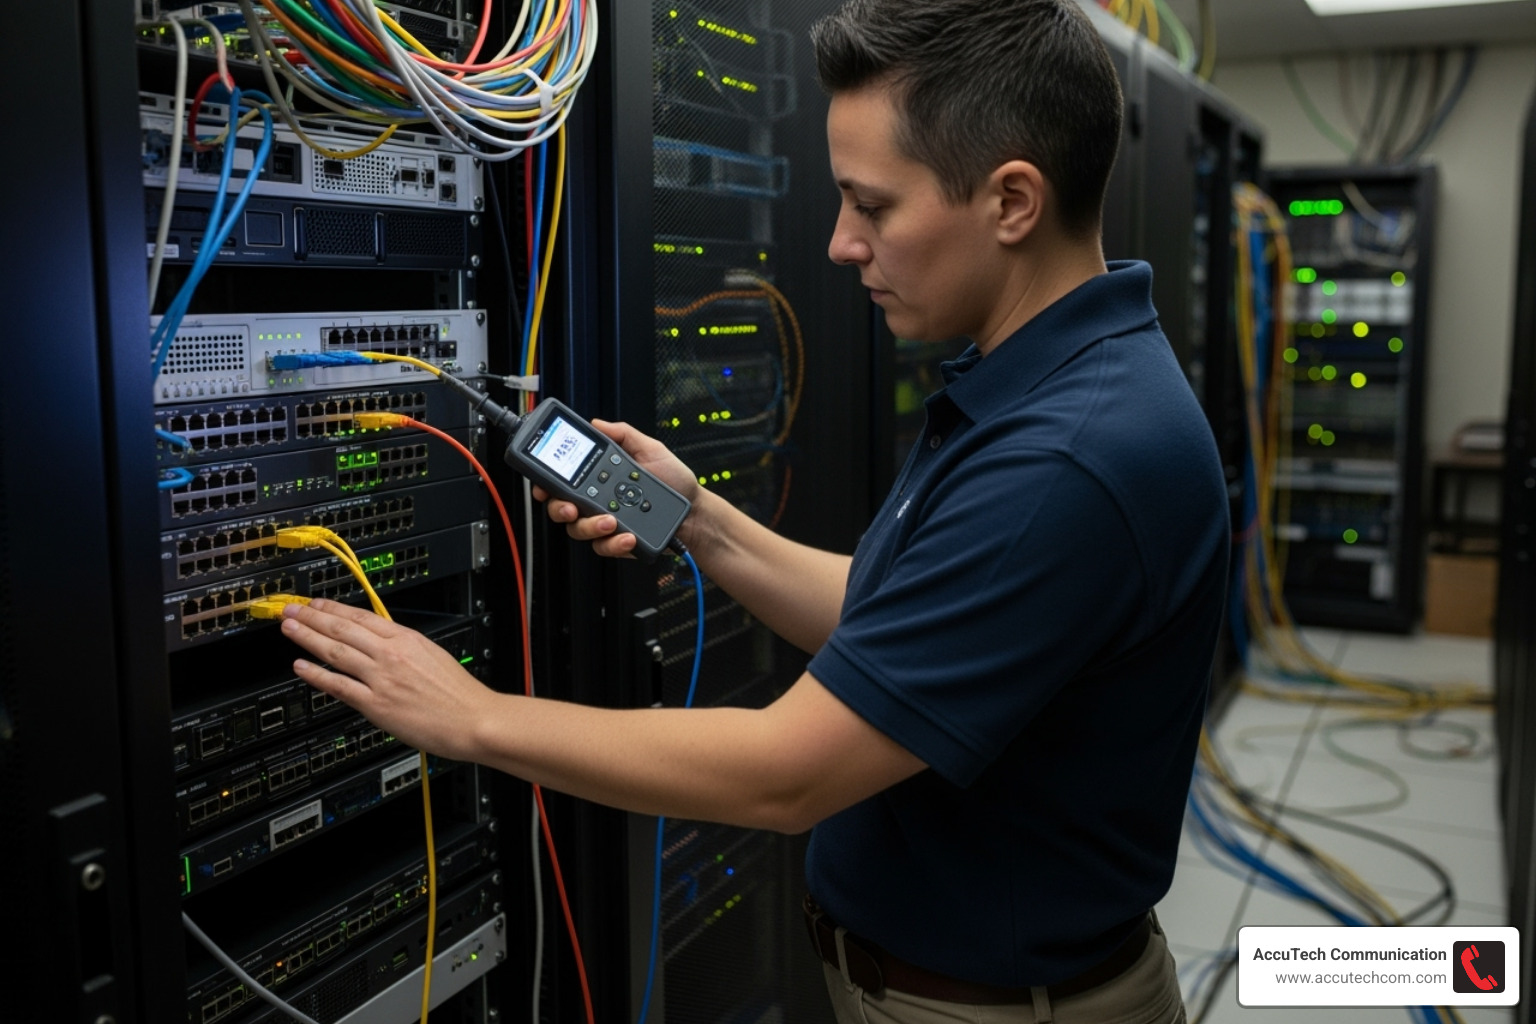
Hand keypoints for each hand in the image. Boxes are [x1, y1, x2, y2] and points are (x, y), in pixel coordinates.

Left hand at [280, 598, 500, 761]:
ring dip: (307, 638)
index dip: (334, 609)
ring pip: (335, 652)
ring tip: (289, 629)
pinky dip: (316, 675)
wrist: (475, 720)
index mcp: (407, 639)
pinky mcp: (376, 705)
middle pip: (342, 630)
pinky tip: (300, 667)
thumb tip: (384, 643)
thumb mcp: (434, 655)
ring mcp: (381, 679)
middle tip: (291, 609)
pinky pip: (339, 686)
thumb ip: (406, 649)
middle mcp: (391, 655)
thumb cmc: (460, 694)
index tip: (316, 604)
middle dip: (312, 617)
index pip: (362, 617)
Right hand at [533, 419, 700, 557]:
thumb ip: (623, 435)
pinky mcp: (617, 543)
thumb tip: (597, 423)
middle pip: (561, 509)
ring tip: (611, 521)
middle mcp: (596, 502)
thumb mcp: (650, 449)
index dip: (546, 484)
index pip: (564, 481)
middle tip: (573, 507)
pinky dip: (614, 543)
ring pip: (579, 530)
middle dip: (560, 508)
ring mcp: (605, 524)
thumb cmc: (674, 480)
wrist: (695, 510)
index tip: (544, 485)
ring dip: (590, 526)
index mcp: (599, 478)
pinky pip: (604, 547)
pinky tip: (626, 536)